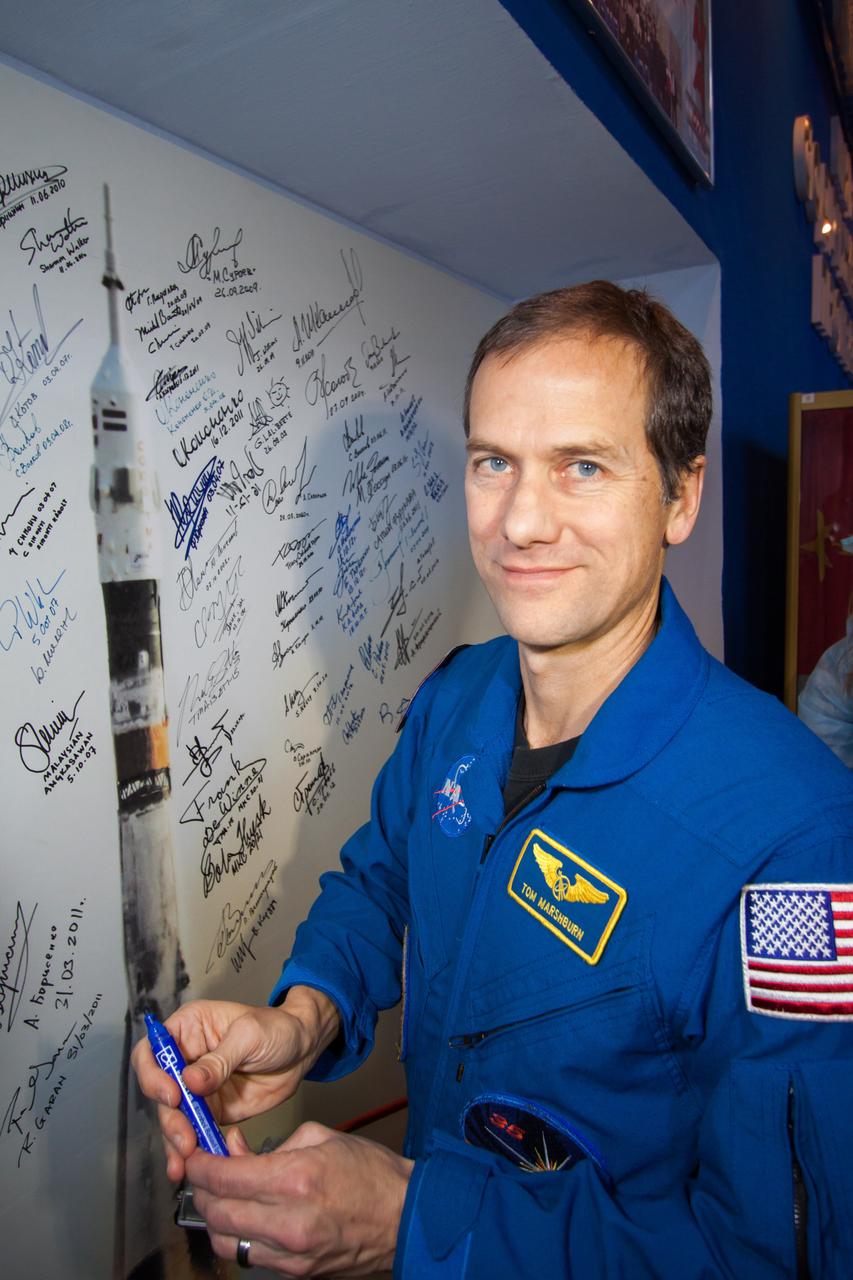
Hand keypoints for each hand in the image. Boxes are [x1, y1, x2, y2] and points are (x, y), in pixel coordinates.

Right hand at [130, 987, 339, 1180]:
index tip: (172, 1096)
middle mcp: (186, 1059)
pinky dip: (189, 1150)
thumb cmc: (278, 1028)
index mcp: (188, 1029)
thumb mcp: (250, 1036)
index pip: (153, 1050)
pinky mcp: (210, 1111)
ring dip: (175, 1139)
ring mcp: (197, 1088)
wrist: (303, 1051)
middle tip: (184, 1136)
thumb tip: (189, 1081)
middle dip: (169, 1116)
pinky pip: (192, 1131)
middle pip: (159, 1090)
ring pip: (172, 1116)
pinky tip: (189, 1165)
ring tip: (186, 1157)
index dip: (153, 1074)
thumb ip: (220, 1060)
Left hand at [189, 1122, 413, 1275]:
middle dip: (200, 1191)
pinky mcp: (296, 1273)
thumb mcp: (322, 1138)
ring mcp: (291, 1254)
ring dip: (214, 1220)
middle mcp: (289, 1221)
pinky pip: (251, 1257)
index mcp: (296, 1179)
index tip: (194, 1156)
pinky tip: (245, 1218)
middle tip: (200, 1174)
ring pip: (227, 1243)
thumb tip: (235, 1150)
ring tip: (219, 1198)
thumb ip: (273, 1144)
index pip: (225, 1177)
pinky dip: (239, 1237)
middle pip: (217, 1214)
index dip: (200, 1165)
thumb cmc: (371, 1174)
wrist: (405, 1217)